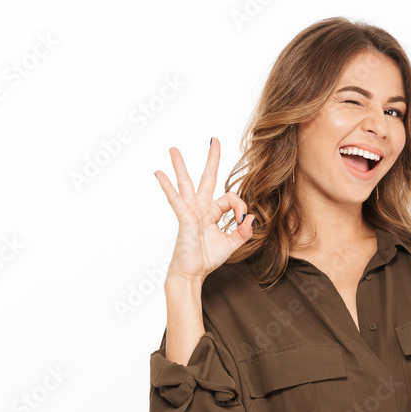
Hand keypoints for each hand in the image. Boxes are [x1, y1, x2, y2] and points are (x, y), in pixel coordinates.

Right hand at [154, 137, 255, 281]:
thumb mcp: (231, 244)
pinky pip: (175, 199)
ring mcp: (191, 210)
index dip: (241, 206)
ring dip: (180, 165)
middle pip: (208, 177)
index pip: (231, 198)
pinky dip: (167, 186)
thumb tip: (252, 218)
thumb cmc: (207, 258)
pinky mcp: (184, 217)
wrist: (192, 272)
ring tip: (174, 149)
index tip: (243, 220)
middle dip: (212, 158)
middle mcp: (201, 207)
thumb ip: (243, 231)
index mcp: (213, 212)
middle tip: (213, 139)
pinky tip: (159, 173)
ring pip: (187, 183)